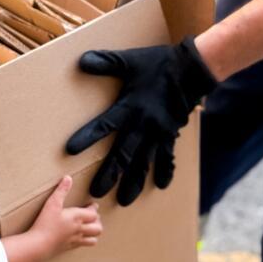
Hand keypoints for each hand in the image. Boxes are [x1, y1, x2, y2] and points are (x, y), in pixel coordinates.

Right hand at [30, 176, 101, 257]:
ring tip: (90, 228)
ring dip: (94, 233)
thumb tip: (68, 179)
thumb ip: (61, 191)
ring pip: (93, 239)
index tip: (93, 205)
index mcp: (77, 217)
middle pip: (97, 228)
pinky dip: (85, 240)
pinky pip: (83, 245)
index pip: (93, 213)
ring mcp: (75, 240)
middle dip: (98, 222)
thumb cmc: (45, 224)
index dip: (94, 208)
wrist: (39, 244)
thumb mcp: (52, 204)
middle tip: (94, 217)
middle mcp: (79, 229)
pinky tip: (79, 238)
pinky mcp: (69, 247)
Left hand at [66, 37, 216, 205]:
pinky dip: (165, 171)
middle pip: (123, 155)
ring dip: (134, 182)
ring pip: (144, 162)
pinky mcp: (170, 134)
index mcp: (129, 108)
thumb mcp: (129, 61)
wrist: (192, 70)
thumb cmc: (157, 64)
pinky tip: (161, 186)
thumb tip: (81, 62)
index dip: (87, 137)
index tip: (70, 151)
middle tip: (96, 193)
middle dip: (109, 175)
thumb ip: (106, 63)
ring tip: (125, 200)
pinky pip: (167, 157)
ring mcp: (158, 133)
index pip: (104, 125)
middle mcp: (142, 125)